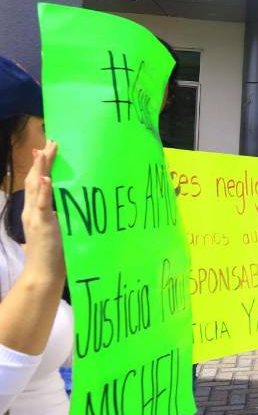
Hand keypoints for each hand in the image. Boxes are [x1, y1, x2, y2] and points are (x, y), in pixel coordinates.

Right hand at [20, 141, 64, 281]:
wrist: (44, 272)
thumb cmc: (54, 252)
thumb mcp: (57, 227)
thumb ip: (59, 214)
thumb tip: (69, 203)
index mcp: (36, 210)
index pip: (38, 182)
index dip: (41, 165)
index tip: (48, 148)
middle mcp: (31, 210)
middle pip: (34, 179)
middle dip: (42, 160)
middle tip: (50, 142)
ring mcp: (35, 216)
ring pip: (35, 187)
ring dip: (40, 168)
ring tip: (43, 152)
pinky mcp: (42, 225)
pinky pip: (42, 205)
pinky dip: (44, 191)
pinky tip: (46, 178)